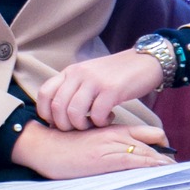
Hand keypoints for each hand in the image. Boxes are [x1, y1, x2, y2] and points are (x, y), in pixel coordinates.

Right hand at [11, 124, 175, 179]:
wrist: (41, 145)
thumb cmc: (60, 145)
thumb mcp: (87, 139)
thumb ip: (105, 142)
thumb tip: (119, 154)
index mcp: (112, 128)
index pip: (147, 131)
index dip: (162, 141)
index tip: (168, 153)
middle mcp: (115, 134)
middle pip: (153, 138)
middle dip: (167, 153)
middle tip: (176, 166)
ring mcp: (111, 146)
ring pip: (147, 151)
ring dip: (163, 163)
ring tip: (175, 172)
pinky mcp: (105, 159)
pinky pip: (135, 161)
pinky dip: (150, 166)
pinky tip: (160, 171)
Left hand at [36, 50, 164, 129]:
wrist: (145, 62)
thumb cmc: (115, 75)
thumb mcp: (88, 77)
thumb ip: (73, 91)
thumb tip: (57, 117)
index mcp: (70, 72)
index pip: (44, 93)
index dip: (46, 113)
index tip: (58, 123)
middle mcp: (78, 74)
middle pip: (57, 107)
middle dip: (64, 125)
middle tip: (78, 128)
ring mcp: (94, 81)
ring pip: (74, 113)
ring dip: (82, 126)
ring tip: (93, 124)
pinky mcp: (112, 89)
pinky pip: (97, 114)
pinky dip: (101, 123)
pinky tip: (109, 118)